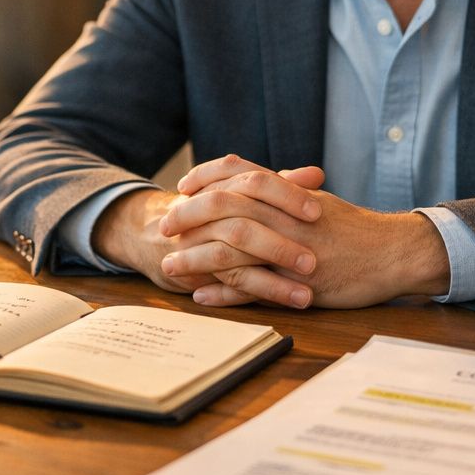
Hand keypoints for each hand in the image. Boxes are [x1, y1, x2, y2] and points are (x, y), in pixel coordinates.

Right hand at [89, 167, 320, 307]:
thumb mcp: (242, 195)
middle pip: (243, 212)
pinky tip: (292, 301)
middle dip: (281, 234)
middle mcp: (207, 207)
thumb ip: (278, 185)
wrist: (155, 236)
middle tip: (317, 254)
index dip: (286, 193)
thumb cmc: (212, 216)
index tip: (318, 209)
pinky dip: (264, 290)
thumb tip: (315, 174)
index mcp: (223, 184)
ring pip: (236, 248)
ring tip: (310, 286)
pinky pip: (232, 280)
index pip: (254, 180)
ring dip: (274, 269)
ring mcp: (199, 237)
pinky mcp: (197, 269)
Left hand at [158, 155, 450, 308]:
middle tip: (165, 225)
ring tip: (170, 266)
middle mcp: (287, 216)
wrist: (394, 253)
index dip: (206, 177)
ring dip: (196, 256)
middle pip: (226, 206)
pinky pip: (254, 288)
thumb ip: (284, 192)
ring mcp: (292, 250)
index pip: (238, 172)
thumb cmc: (356, 227)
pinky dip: (224, 291)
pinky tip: (201, 294)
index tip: (183, 186)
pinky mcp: (299, 284)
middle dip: (189, 215)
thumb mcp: (317, 201)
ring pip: (234, 248)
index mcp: (290, 192)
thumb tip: (252, 184)